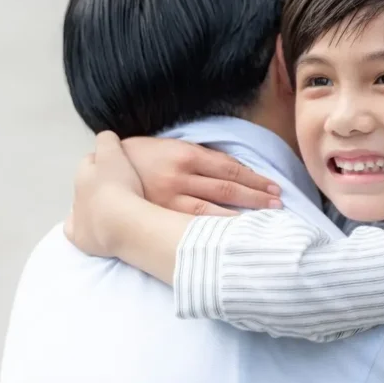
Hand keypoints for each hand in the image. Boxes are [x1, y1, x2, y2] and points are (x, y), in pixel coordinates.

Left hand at [65, 131, 143, 256]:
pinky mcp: (81, 239)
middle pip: (85, 184)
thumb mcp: (114, 152)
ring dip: (93, 206)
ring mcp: (77, 218)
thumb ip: (107, 140)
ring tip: (113, 210)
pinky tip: (95, 230)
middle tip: (120, 187)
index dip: (105, 160)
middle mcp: (76, 194)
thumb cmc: (119, 185)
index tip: (119, 164)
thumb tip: (105, 138)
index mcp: (84, 172)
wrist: (121, 223)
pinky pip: (76, 231)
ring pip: (80, 208)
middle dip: (98, 183)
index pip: (90, 160)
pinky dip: (84, 229)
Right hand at [121, 137, 281, 215]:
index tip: (274, 188)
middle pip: (227, 188)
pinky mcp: (160, 214)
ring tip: (264, 222)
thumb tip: (233, 169)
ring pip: (212, 209)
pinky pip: (192, 223)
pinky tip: (230, 235)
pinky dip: (214, 229)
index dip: (255, 179)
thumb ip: (200, 157)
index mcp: (186, 154)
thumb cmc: (143, 155)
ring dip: (240, 216)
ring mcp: (169, 198)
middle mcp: (180, 176)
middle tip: (278, 205)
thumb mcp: (172, 146)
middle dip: (256, 197)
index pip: (230, 168)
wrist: (105, 168)